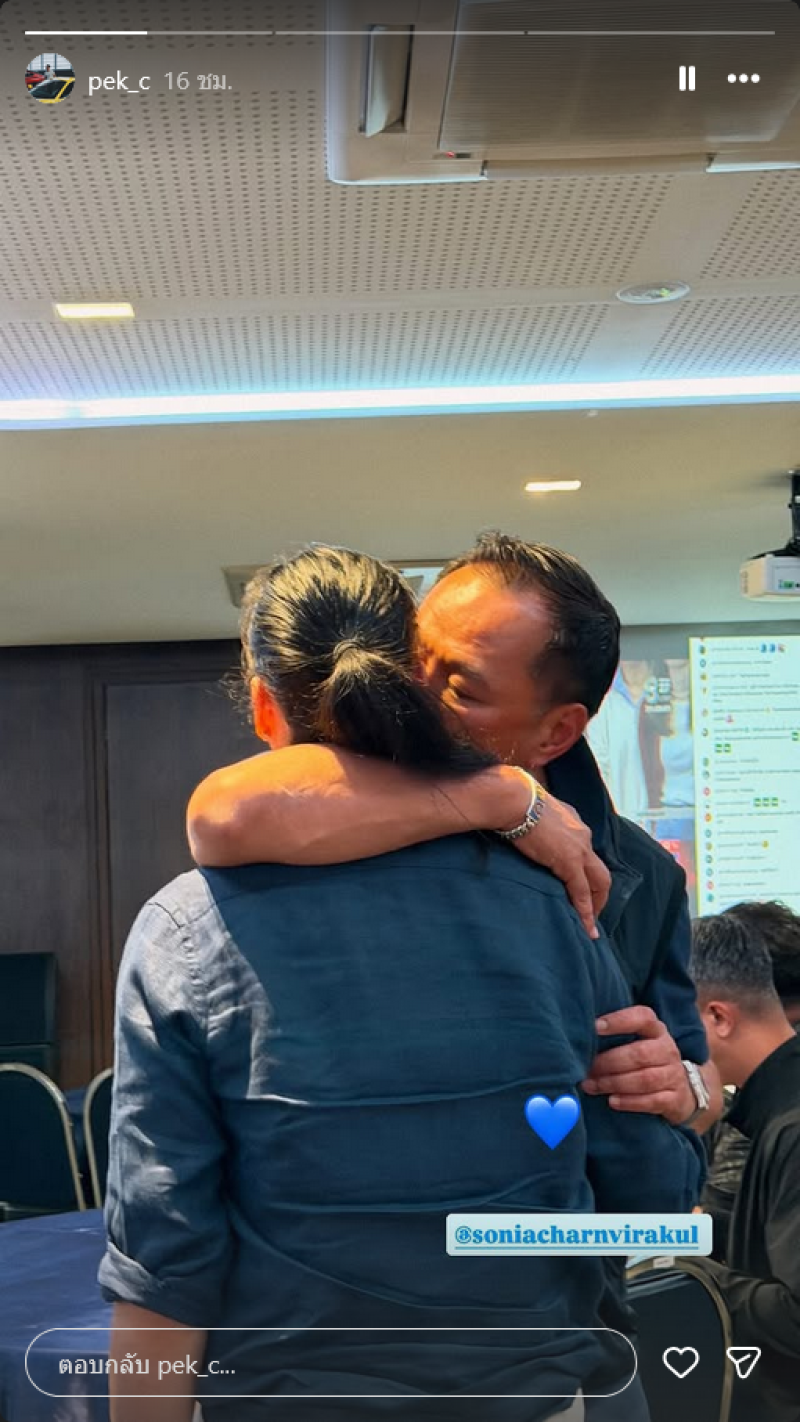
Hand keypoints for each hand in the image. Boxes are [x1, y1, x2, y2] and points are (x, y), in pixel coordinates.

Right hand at [510, 788, 610, 938]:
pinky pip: (582, 892)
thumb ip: (538, 823)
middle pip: (599, 869)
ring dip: (596, 904)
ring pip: (598, 882)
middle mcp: (582, 834)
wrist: (514, 800)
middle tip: (592, 910)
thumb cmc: (515, 802)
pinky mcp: (570, 861)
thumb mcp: (533, 812)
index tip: (579, 884)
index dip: (584, 870)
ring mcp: (579, 848)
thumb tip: (524, 827)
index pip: (585, 851)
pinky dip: (586, 911)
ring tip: (590, 924)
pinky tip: (585, 927)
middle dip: (598, 892)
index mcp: (573, 822)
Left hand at [582, 1006, 695, 1124]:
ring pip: (644, 1079)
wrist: (685, 1090)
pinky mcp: (674, 1099)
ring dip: (614, 1083)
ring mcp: (673, 1075)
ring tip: (591, 1086)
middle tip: (586, 1069)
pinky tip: (612, 1101)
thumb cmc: (649, 1061)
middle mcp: (667, 1050)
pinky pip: (652, 1101)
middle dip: (609, 1062)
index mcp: (656, 1030)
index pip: (643, 1018)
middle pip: (639, 1054)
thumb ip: (617, 1037)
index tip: (594, 1026)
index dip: (619, 1020)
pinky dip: (630, 1102)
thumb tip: (578, 1038)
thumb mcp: (640, 1042)